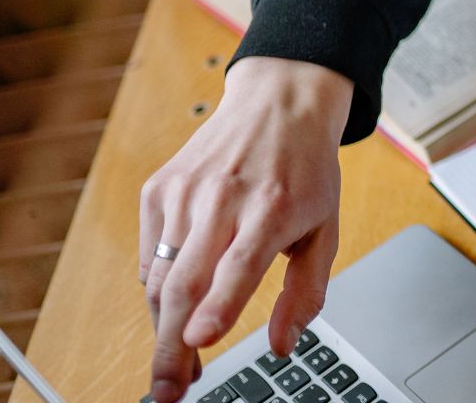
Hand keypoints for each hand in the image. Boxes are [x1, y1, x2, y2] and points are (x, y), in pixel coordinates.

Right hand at [138, 57, 351, 402]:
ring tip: (175, 365)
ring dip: (163, 328)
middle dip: (170, 346)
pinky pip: (150, 255)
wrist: (278, 102)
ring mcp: (185, 192)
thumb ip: (306, 291)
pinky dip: (159, 289)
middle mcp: (223, 198)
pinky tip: (177, 306)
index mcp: (272, 207)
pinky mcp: (159, 189)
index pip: (239, 264)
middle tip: (168, 391)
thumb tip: (283, 344)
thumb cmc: (305, 169)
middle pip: (186, 282)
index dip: (218, 306)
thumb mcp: (325, 227)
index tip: (199, 343)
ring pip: (160, 276)